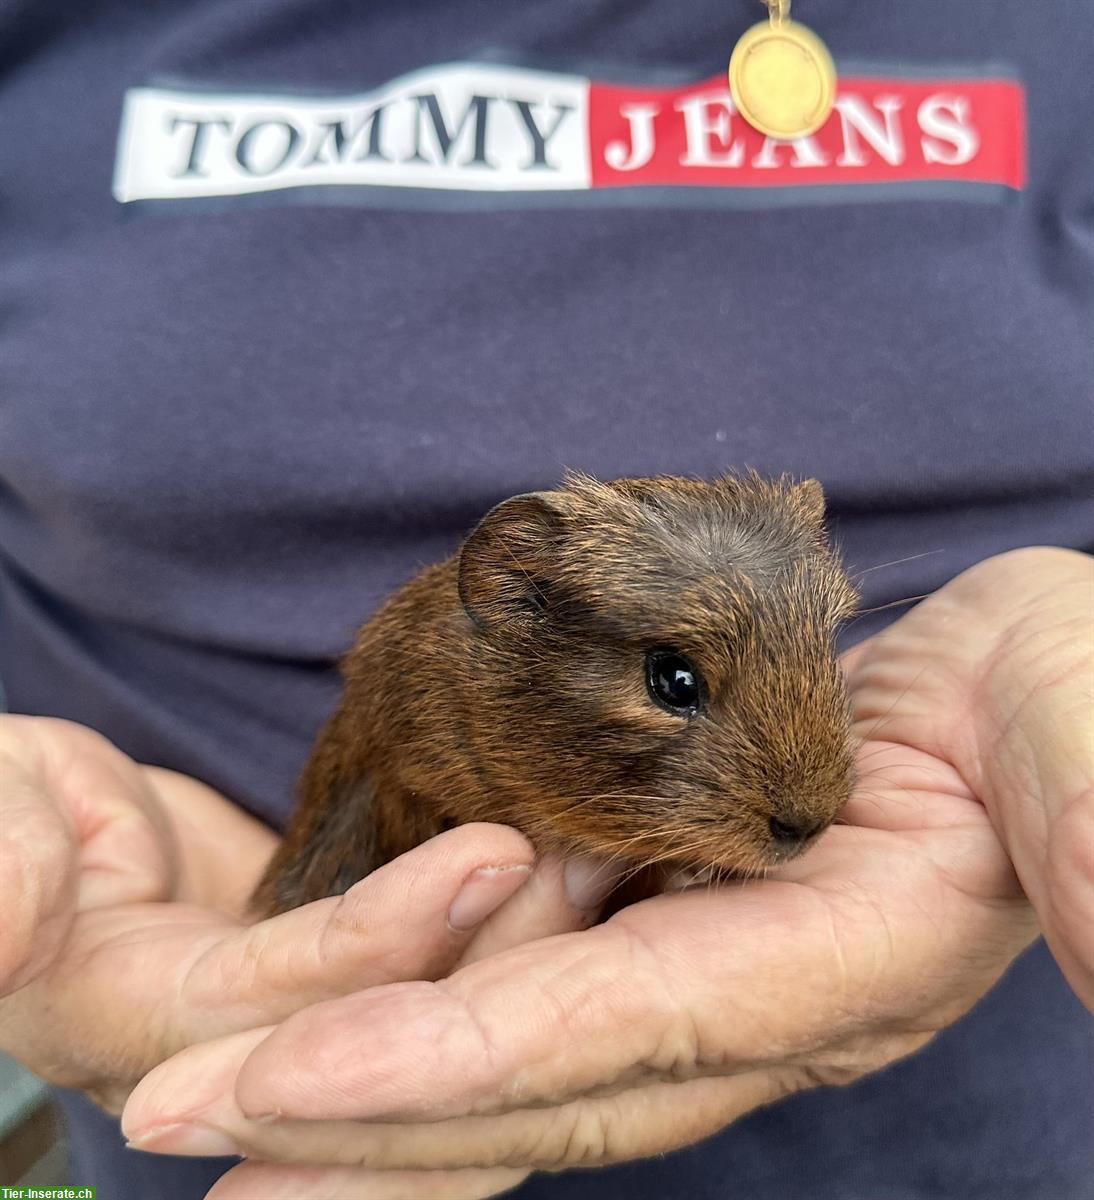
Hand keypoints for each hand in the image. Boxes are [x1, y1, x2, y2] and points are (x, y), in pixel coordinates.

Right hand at [0, 716, 606, 1125]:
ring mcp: (285, 1015)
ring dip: (518, 946)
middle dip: (494, 960)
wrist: (45, 830)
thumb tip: (6, 922)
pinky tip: (574, 873)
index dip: (379, 938)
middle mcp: (222, 1048)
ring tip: (608, 858)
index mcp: (130, 1018)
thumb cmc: (5, 812)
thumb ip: (0, 863)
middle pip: (381, 1029)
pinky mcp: (325, 969)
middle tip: (595, 862)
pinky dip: (498, 930)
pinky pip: (424, 968)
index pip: (282, 999)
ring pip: (423, 1012)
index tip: (488, 853)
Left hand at [120, 548, 1091, 1198]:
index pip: (611, 1038)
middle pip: (523, 1079)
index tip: (281, 1088)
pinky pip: (525, 967)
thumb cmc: (1060, 696)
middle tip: (173, 1127)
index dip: (449, 1068)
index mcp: (828, 972)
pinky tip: (321, 1006)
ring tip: (204, 1094)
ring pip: (501, 1036)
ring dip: (356, 1068)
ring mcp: (695, 958)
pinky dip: (418, 994)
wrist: (1022, 677)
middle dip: (347, 1112)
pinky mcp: (666, 905)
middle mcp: (741, 998)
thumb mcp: (1083, 744)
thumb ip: (1093, 828)